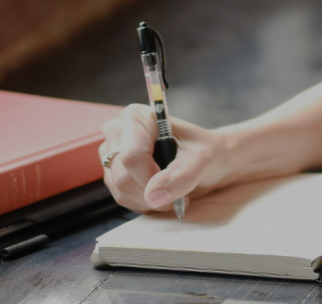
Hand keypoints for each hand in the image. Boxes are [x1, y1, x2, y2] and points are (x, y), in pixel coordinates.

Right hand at [99, 104, 234, 212]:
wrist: (208, 161)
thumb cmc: (206, 151)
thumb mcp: (204, 159)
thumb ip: (182, 175)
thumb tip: (154, 195)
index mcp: (137, 117)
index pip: (132, 156)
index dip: (151, 177)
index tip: (174, 183)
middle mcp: (118, 132)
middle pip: (123, 176)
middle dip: (153, 192)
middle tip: (179, 191)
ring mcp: (112, 154)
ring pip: (121, 191)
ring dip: (150, 200)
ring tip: (173, 191)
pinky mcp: (113, 174)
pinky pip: (123, 199)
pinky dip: (145, 203)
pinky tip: (161, 194)